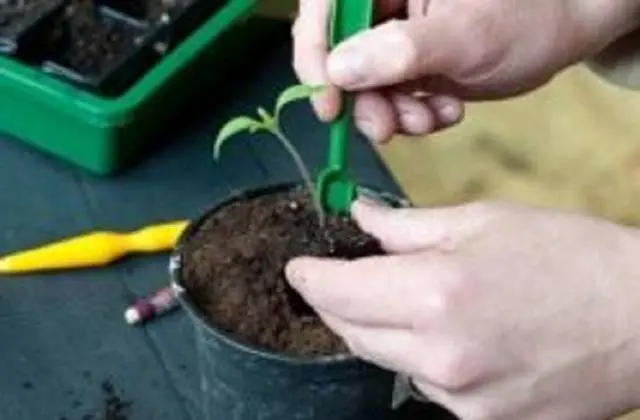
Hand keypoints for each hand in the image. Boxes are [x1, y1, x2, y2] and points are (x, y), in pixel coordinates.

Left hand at [286, 198, 639, 419]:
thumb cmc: (567, 255)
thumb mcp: (482, 221)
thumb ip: (407, 225)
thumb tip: (360, 217)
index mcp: (435, 294)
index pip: (339, 293)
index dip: (310, 279)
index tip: (299, 270)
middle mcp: (439, 355)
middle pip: (352, 331)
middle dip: (338, 303)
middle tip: (342, 279)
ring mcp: (460, 399)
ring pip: (387, 360)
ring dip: (384, 330)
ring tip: (417, 301)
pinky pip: (427, 386)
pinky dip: (422, 358)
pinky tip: (455, 335)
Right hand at [293, 0, 639, 141]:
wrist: (562, 35)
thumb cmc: (527, 19)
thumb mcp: (466, 36)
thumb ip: (400, 51)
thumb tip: (337, 71)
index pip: (324, 7)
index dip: (314, 53)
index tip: (327, 103)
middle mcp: (383, 1)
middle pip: (337, 51)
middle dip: (363, 98)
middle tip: (385, 128)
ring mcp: (392, 33)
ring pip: (362, 82)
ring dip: (390, 113)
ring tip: (429, 120)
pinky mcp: (405, 62)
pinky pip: (388, 96)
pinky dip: (410, 116)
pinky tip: (445, 113)